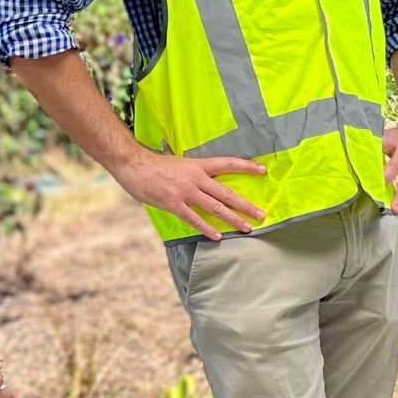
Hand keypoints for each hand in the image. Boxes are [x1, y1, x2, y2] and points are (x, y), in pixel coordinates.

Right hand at [113, 147, 264, 239]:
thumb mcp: (180, 162)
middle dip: (246, 204)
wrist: (134, 165)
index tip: (263, 170)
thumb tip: (206, 176)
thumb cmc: (155, 164)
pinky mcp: (175, 204)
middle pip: (227, 192)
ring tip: (247, 227)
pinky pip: (194, 219)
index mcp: (198, 165)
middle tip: (262, 214)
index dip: (246, 166)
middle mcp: (196, 178)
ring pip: (215, 207)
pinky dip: (207, 228)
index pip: (228, 163)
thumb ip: (194, 170)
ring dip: (233, 218)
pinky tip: (218, 236)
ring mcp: (186, 192)